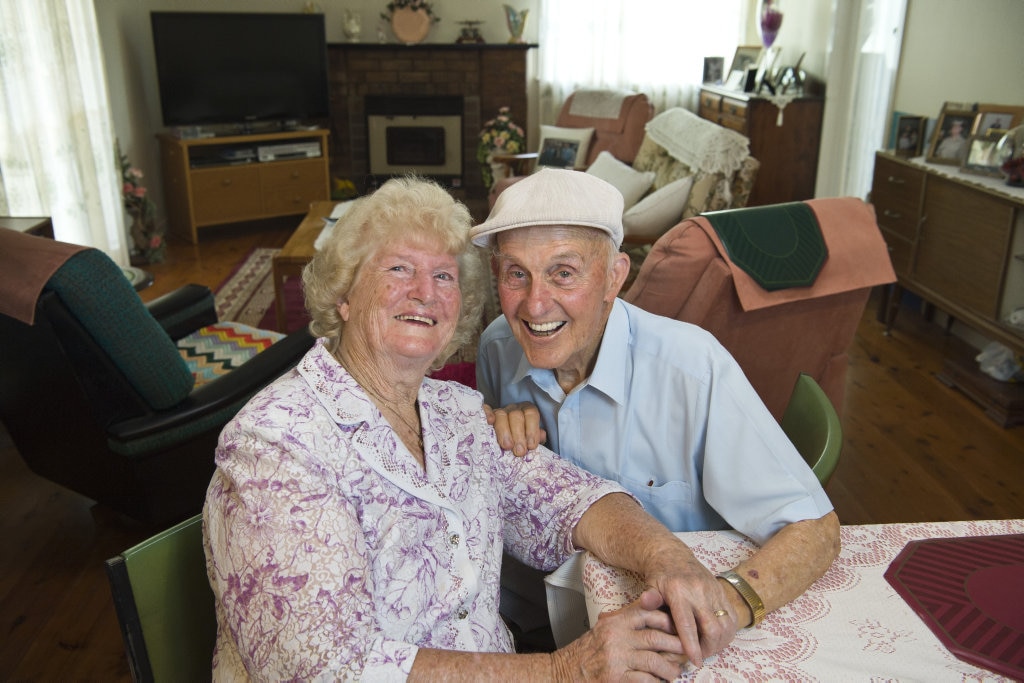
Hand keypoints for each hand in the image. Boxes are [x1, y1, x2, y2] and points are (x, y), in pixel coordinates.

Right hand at [484, 402, 546, 456]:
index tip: (531, 446)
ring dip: (504, 431)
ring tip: (507, 446)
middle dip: (518, 435)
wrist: (509, 440)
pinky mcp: (486, 414)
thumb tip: (541, 436)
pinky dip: (487, 413)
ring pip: (501, 415)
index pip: (531, 414)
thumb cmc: (522, 442)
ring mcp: (499, 411)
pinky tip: (489, 422)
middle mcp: (514, 409)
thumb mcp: (531, 440)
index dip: (532, 430)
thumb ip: (537, 438)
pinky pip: (485, 409)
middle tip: (519, 451)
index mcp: (527, 412)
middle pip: (516, 415)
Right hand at [552, 589, 687, 680]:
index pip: (648, 614)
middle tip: (687, 652)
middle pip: (656, 638)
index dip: (667, 621)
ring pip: (655, 662)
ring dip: (670, 669)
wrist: (566, 672)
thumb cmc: (590, 650)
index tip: (679, 629)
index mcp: (616, 622)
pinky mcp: (617, 679)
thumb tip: (654, 605)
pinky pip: (646, 681)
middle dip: (676, 646)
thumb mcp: (606, 628)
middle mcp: (616, 638)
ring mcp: (617, 660)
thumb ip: (627, 619)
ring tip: (674, 673)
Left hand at [645, 547, 738, 666]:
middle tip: (700, 655)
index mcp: (679, 591)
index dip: (692, 646)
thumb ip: (649, 597)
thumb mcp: (650, 585)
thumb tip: (645, 602)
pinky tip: (717, 637)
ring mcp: (713, 590)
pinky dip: (727, 632)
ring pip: (726, 625)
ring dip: (720, 642)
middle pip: (712, 628)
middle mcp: (699, 591)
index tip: (695, 661)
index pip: (688, 624)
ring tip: (708, 648)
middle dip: (709, 648)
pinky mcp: (721, 591)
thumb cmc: (659, 575)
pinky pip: (732, 617)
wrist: (672, 554)